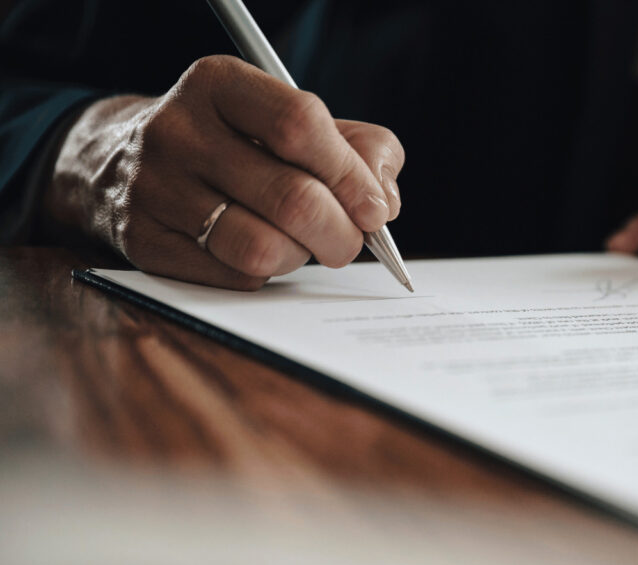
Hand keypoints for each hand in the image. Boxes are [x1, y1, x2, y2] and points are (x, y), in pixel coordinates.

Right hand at [43, 55, 403, 289]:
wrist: (125, 159)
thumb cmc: (237, 142)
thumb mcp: (293, 120)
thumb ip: (360, 147)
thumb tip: (383, 201)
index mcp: (220, 85)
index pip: (299, 124)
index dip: (349, 175)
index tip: (373, 209)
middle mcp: (178, 130)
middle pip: (291, 198)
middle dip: (340, 233)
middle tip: (349, 242)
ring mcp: (153, 188)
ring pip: (260, 248)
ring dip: (299, 258)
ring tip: (299, 245)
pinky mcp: (143, 241)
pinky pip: (233, 277)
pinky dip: (264, 274)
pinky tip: (259, 253)